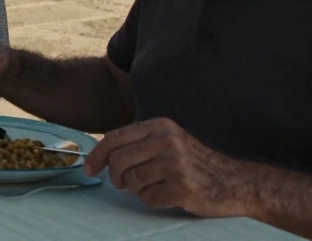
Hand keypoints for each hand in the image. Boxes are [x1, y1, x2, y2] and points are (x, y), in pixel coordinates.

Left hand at [85, 118, 253, 217]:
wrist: (237, 182)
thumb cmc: (196, 164)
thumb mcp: (169, 140)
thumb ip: (139, 142)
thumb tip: (99, 154)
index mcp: (160, 126)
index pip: (114, 138)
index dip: (96, 156)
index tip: (88, 169)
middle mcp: (167, 141)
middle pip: (117, 161)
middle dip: (115, 176)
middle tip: (122, 184)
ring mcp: (175, 164)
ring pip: (131, 181)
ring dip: (137, 189)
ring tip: (154, 186)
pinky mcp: (182, 187)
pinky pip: (148, 198)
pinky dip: (152, 200)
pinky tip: (168, 195)